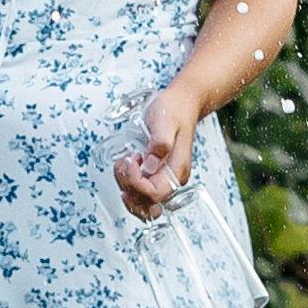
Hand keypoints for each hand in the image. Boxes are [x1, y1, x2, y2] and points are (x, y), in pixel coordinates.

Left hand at [112, 86, 198, 220]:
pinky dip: (128, 184)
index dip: (135, 182)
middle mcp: (172, 179)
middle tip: (124, 162)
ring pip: (141, 201)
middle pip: (147, 203)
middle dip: (128, 186)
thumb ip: (159, 144)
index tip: (131, 159)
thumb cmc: (174, 110)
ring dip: (125, 185)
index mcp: (177, 170)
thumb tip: (150, 166)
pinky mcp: (156, 175)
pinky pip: (140, 192)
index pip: (154, 194)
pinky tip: (126, 167)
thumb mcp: (165, 122)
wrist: (182, 104)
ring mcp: (164, 178)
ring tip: (124, 161)